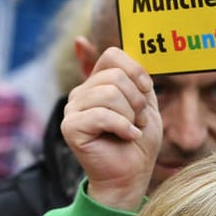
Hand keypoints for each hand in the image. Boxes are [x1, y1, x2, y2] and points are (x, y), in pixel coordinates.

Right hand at [61, 46, 160, 210]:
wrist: (132, 175)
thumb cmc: (138, 141)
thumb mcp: (143, 102)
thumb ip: (130, 76)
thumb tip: (82, 40)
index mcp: (97, 83)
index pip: (112, 55)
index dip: (135, 71)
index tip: (145, 90)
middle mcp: (81, 92)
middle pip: (115, 77)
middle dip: (137, 101)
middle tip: (137, 121)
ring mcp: (72, 109)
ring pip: (110, 94)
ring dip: (131, 116)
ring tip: (130, 130)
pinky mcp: (70, 127)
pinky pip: (102, 115)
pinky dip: (123, 128)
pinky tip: (126, 138)